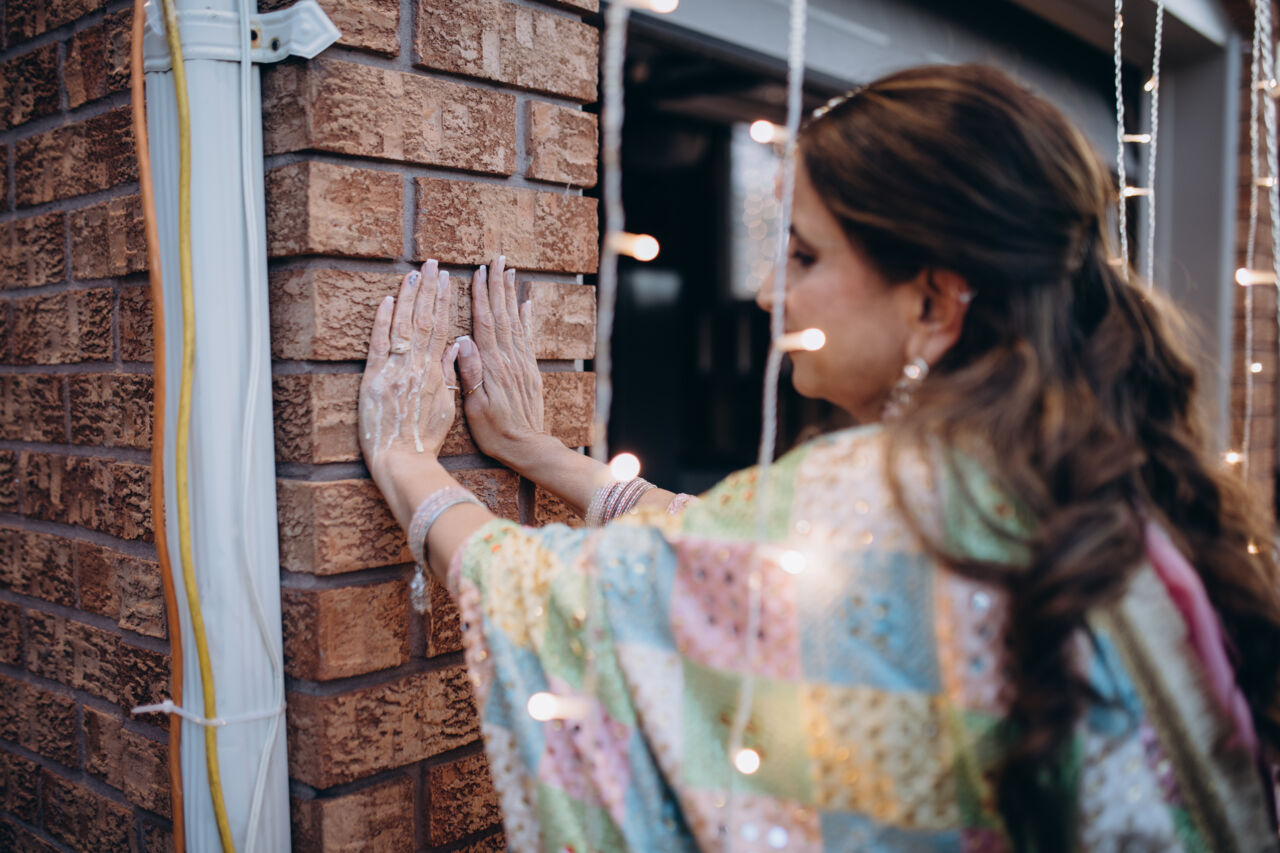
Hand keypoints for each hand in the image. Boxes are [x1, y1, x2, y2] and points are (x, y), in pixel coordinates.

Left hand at [359, 260, 459, 478]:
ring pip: (404, 326)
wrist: (404, 461)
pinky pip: (379, 344)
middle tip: (432, 263)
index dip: (443, 302)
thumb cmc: (425, 440)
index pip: (442, 328)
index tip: (446, 279)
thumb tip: (454, 347)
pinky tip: (387, 300)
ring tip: (414, 272)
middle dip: (428, 289)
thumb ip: (448, 375)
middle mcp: (418, 367)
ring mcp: (396, 371)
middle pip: (425, 319)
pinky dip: (383, 321)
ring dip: (409, 296)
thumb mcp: (446, 408)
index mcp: (436, 373)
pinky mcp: (374, 379)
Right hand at [457, 255, 545, 465]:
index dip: (481, 297)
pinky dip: (526, 318)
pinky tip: (526, 303)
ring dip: (511, 295)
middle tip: (498, 260)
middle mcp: (509, 359)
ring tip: (510, 272)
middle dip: (499, 286)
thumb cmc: (495, 432)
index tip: (478, 273)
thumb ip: (470, 373)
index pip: (485, 323)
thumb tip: (462, 340)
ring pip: (515, 322)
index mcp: (493, 366)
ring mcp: (522, 363)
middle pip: (503, 315)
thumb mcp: (474, 407)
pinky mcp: (529, 371)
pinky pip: (527, 338)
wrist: (527, 447)